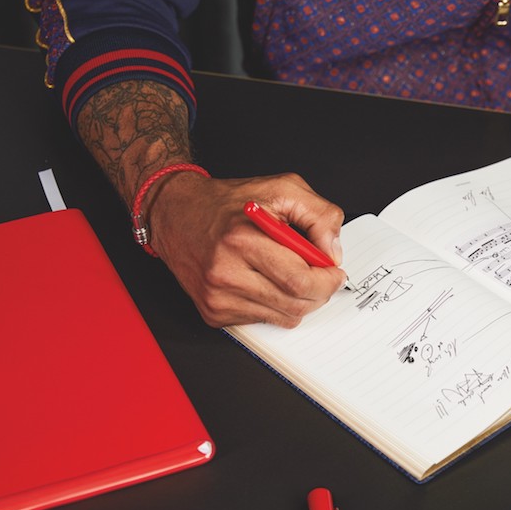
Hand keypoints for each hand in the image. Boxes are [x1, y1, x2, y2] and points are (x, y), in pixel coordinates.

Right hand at [146, 169, 347, 327]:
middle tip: (323, 278)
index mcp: (242, 240)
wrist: (176, 212)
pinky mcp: (212, 312)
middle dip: (320, 293)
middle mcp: (225, 272)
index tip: (335, 273)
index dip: (327, 281)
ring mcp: (216, 297)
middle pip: (295, 303)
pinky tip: (265, 282)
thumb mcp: (282, 188)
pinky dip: (275, 306)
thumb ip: (319, 215)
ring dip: (298, 300)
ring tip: (291, 274)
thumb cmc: (227, 202)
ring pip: (283, 317)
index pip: (300, 280)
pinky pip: (262, 321)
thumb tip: (332, 252)